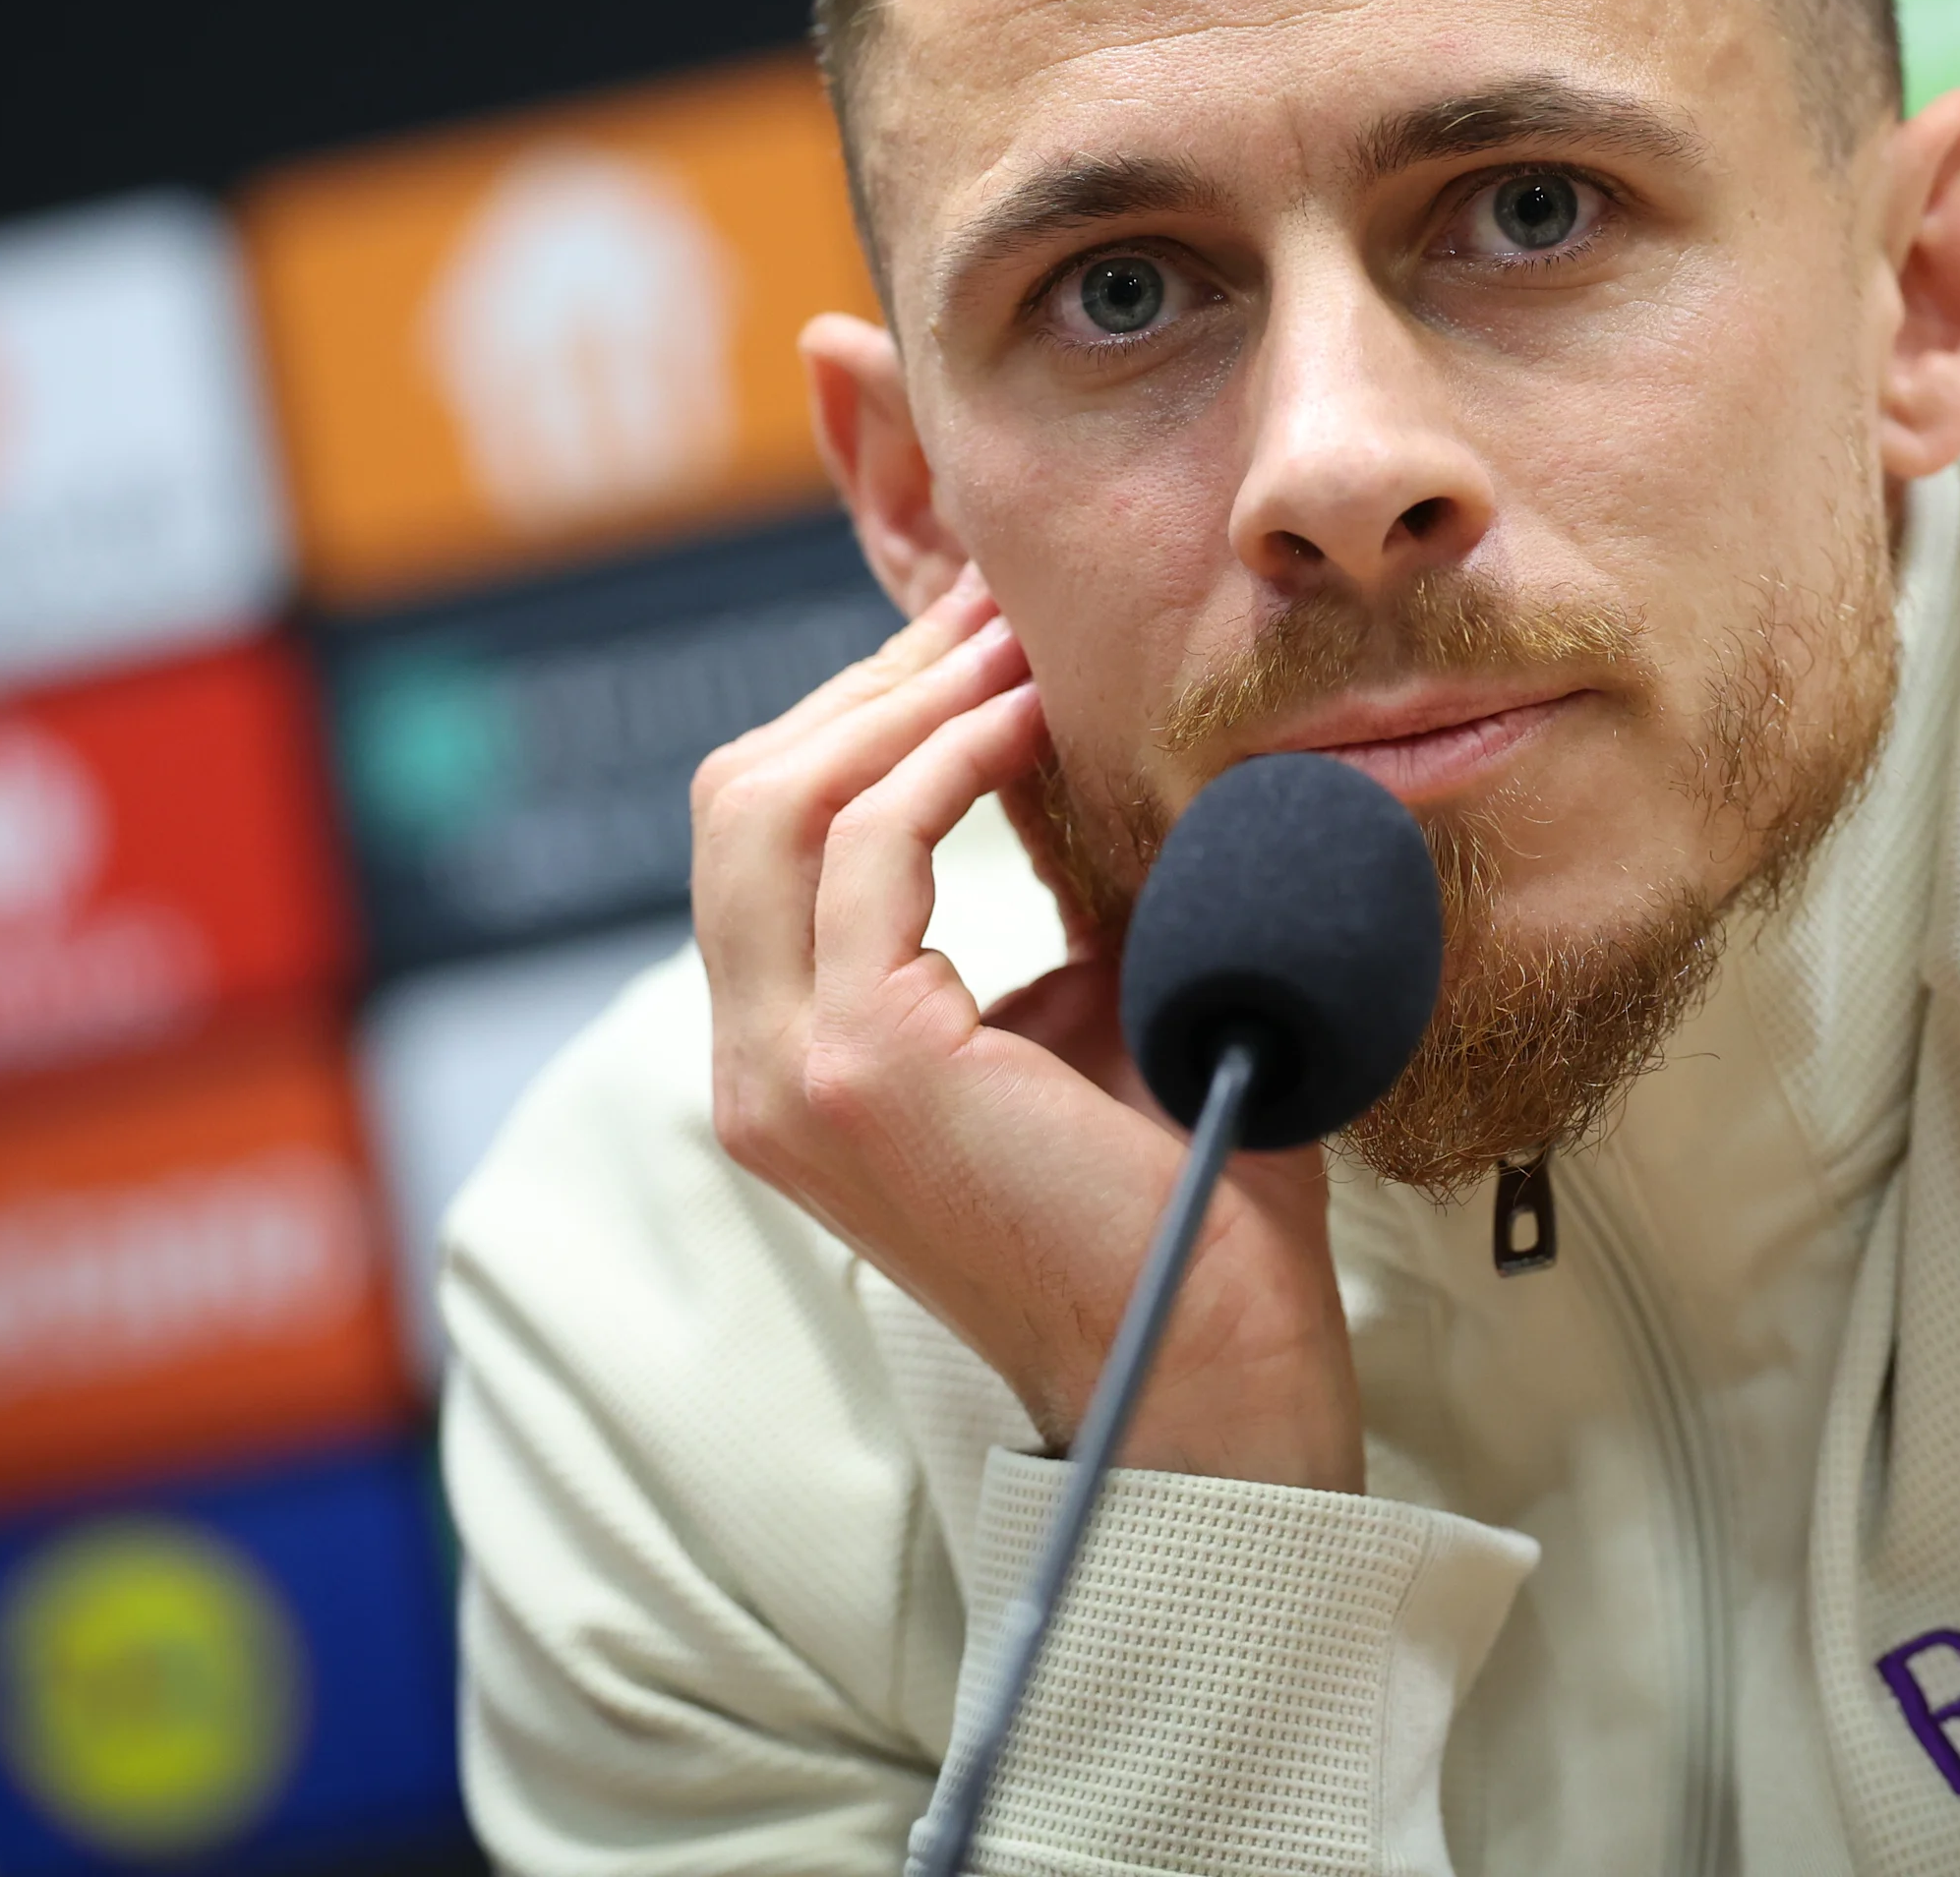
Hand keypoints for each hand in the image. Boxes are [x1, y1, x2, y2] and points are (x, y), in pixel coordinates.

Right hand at [693, 569, 1364, 1490]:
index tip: (979, 633)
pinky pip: (867, 844)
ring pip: (777, 800)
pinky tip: (1030, 713)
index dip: (861, 712)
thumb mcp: (1088, 995)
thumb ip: (1039, 879)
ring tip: (1013, 639)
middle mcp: (756, 1070)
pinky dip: (945, 755)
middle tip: (995, 607)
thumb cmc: (1179, 1186)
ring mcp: (788, 1073)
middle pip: (743, 794)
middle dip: (870, 679)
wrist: (1216, 1352)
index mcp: (790, 1059)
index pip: (764, 833)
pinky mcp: (859, 1066)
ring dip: (903, 697)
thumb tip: (1051, 715)